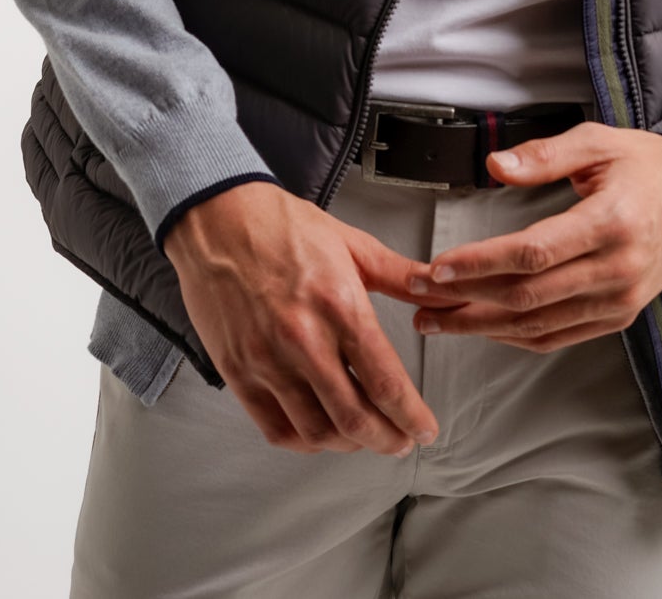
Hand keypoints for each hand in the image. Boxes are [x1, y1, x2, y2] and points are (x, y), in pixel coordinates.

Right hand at [164, 182, 466, 454]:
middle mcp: (303, 339)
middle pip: (354, 417)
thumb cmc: (285, 227)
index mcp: (339, 305)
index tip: (425, 429)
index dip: (411, 416)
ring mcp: (266, 360)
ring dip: (348, 444)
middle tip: (401, 441)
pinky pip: (275, 428)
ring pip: (316, 431)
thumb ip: (401, 275)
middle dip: (387, 439)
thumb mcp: (352, 244)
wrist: (218, 218)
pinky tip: (321, 432)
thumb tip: (442, 290)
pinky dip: (304, 442)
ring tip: (364, 435)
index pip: (385, 381)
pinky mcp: (237, 371)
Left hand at [404, 123, 661, 351]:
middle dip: (465, 300)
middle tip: (419, 297)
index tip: (437, 266)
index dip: (480, 264)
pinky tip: (483, 327)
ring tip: (435, 321)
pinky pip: (559, 336)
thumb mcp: (598, 141)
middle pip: (527, 296)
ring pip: (538, 325)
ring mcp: (620, 300)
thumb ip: (544, 155)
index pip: (532, 253)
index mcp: (611, 222)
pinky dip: (516, 336)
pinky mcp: (619, 316)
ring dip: (481, 326)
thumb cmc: (646, 166)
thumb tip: (495, 167)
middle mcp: (617, 269)